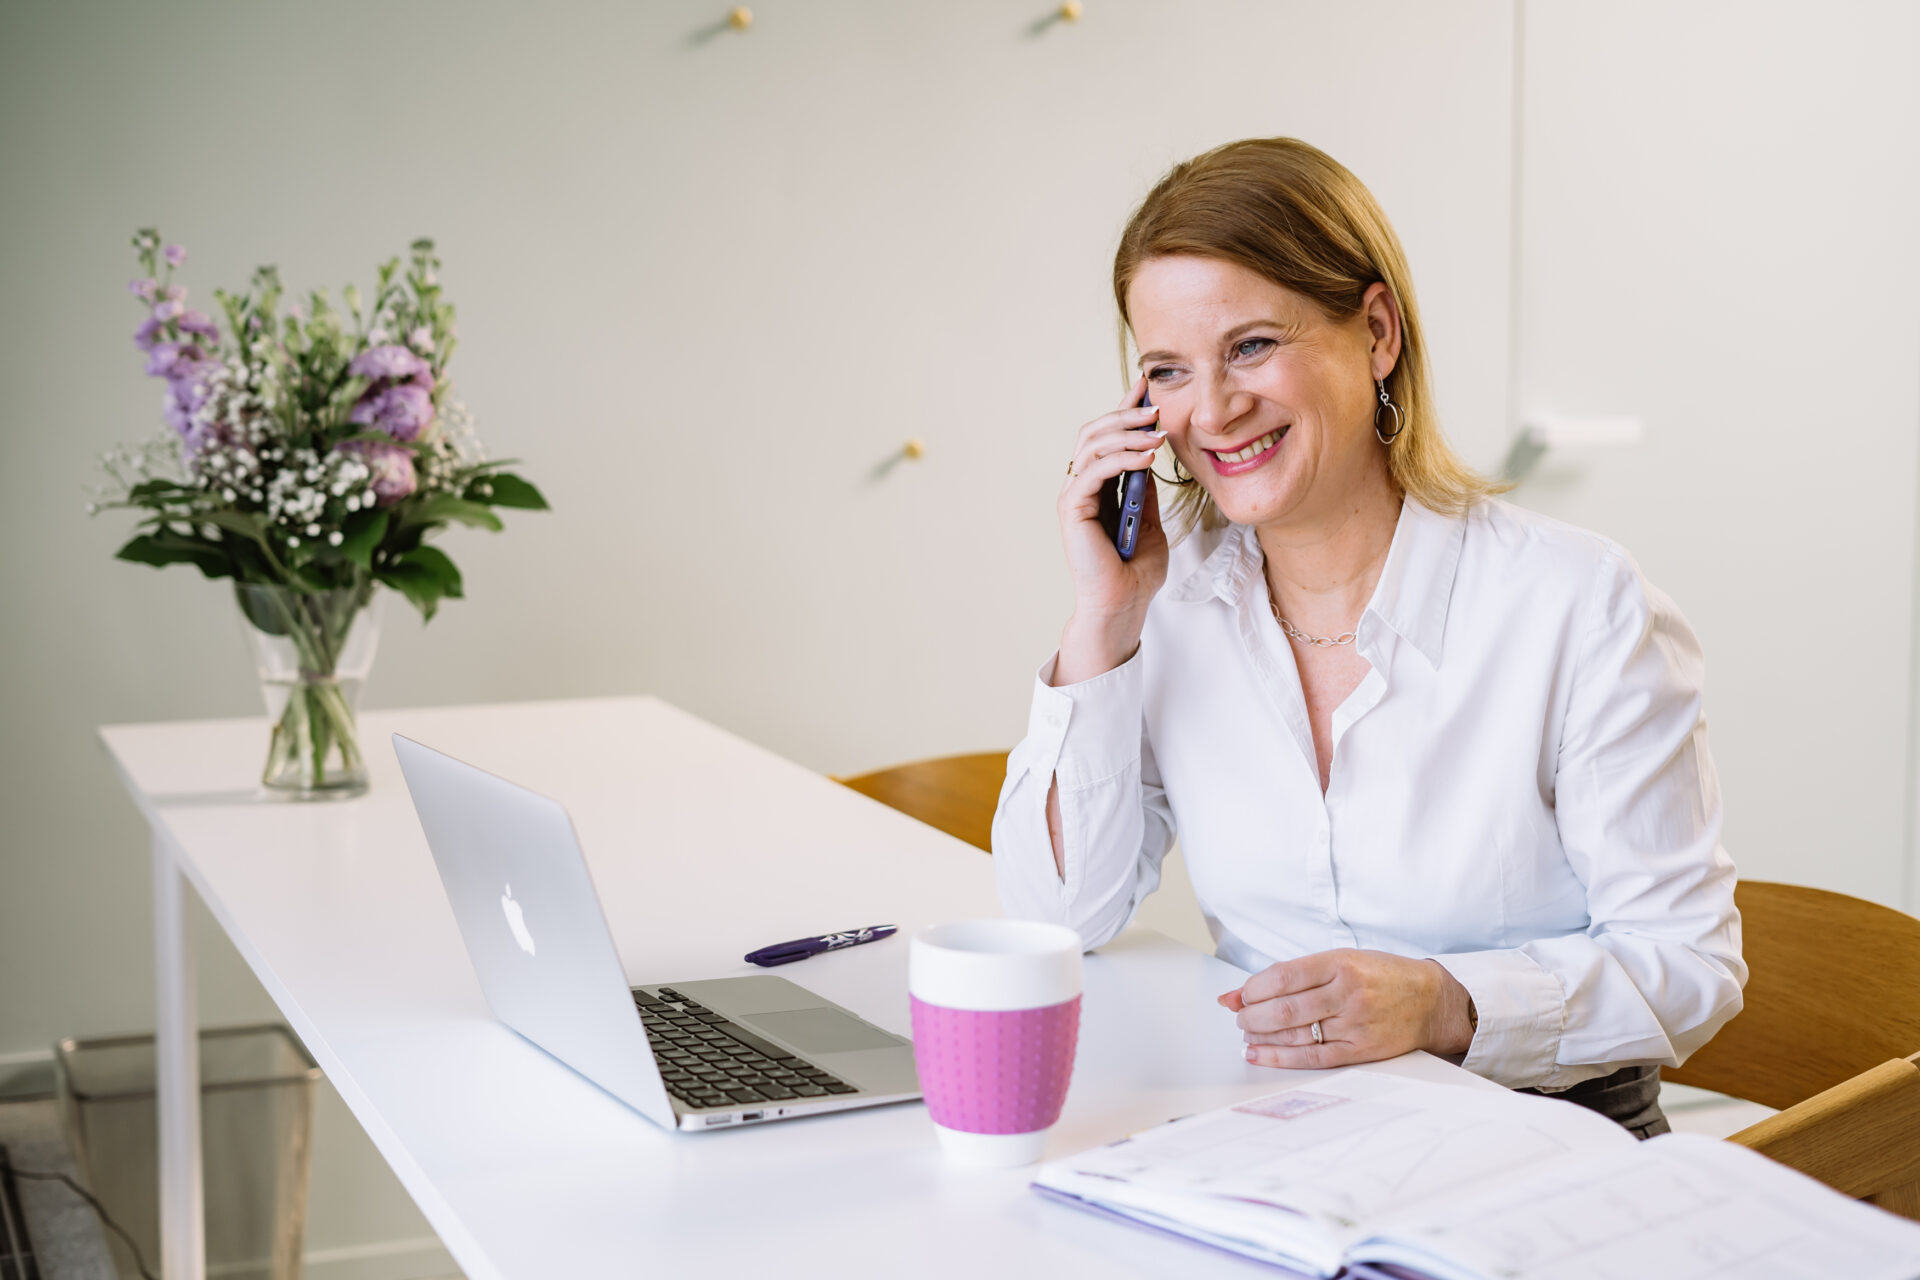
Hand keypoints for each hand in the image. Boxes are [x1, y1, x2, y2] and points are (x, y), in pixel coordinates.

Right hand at [1053, 375, 1172, 684]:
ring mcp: (1075, 496)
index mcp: (1099, 487)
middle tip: (1156, 407)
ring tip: (1156, 431)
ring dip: (1126, 432)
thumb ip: (1146, 490)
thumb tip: (1152, 454)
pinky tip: (1146, 457)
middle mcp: (1082, 487)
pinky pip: (1094, 470)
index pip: (1109, 437)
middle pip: (1095, 432)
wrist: (1124, 604)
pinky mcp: (1073, 509)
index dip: (1125, 410)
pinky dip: (1121, 458)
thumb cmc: (1135, 571)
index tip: (1148, 388)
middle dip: (1125, 414)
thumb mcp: (1151, 520)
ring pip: (1092, 444)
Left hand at [1217, 949, 1474, 1069]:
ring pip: (1295, 1033)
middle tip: (1239, 1017)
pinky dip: (1280, 1057)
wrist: (1431, 1002)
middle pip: (1285, 1008)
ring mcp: (1355, 1024)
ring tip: (1247, 1034)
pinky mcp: (1361, 1050)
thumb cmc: (1382, 976)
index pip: (1284, 976)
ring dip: (1262, 1036)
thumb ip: (1294, 974)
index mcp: (1341, 963)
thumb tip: (1240, 992)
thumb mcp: (1341, 960)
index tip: (1241, 995)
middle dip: (1252, 1015)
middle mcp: (1348, 993)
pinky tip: (1259, 1054)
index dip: (1253, 988)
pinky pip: (1312, 1056)